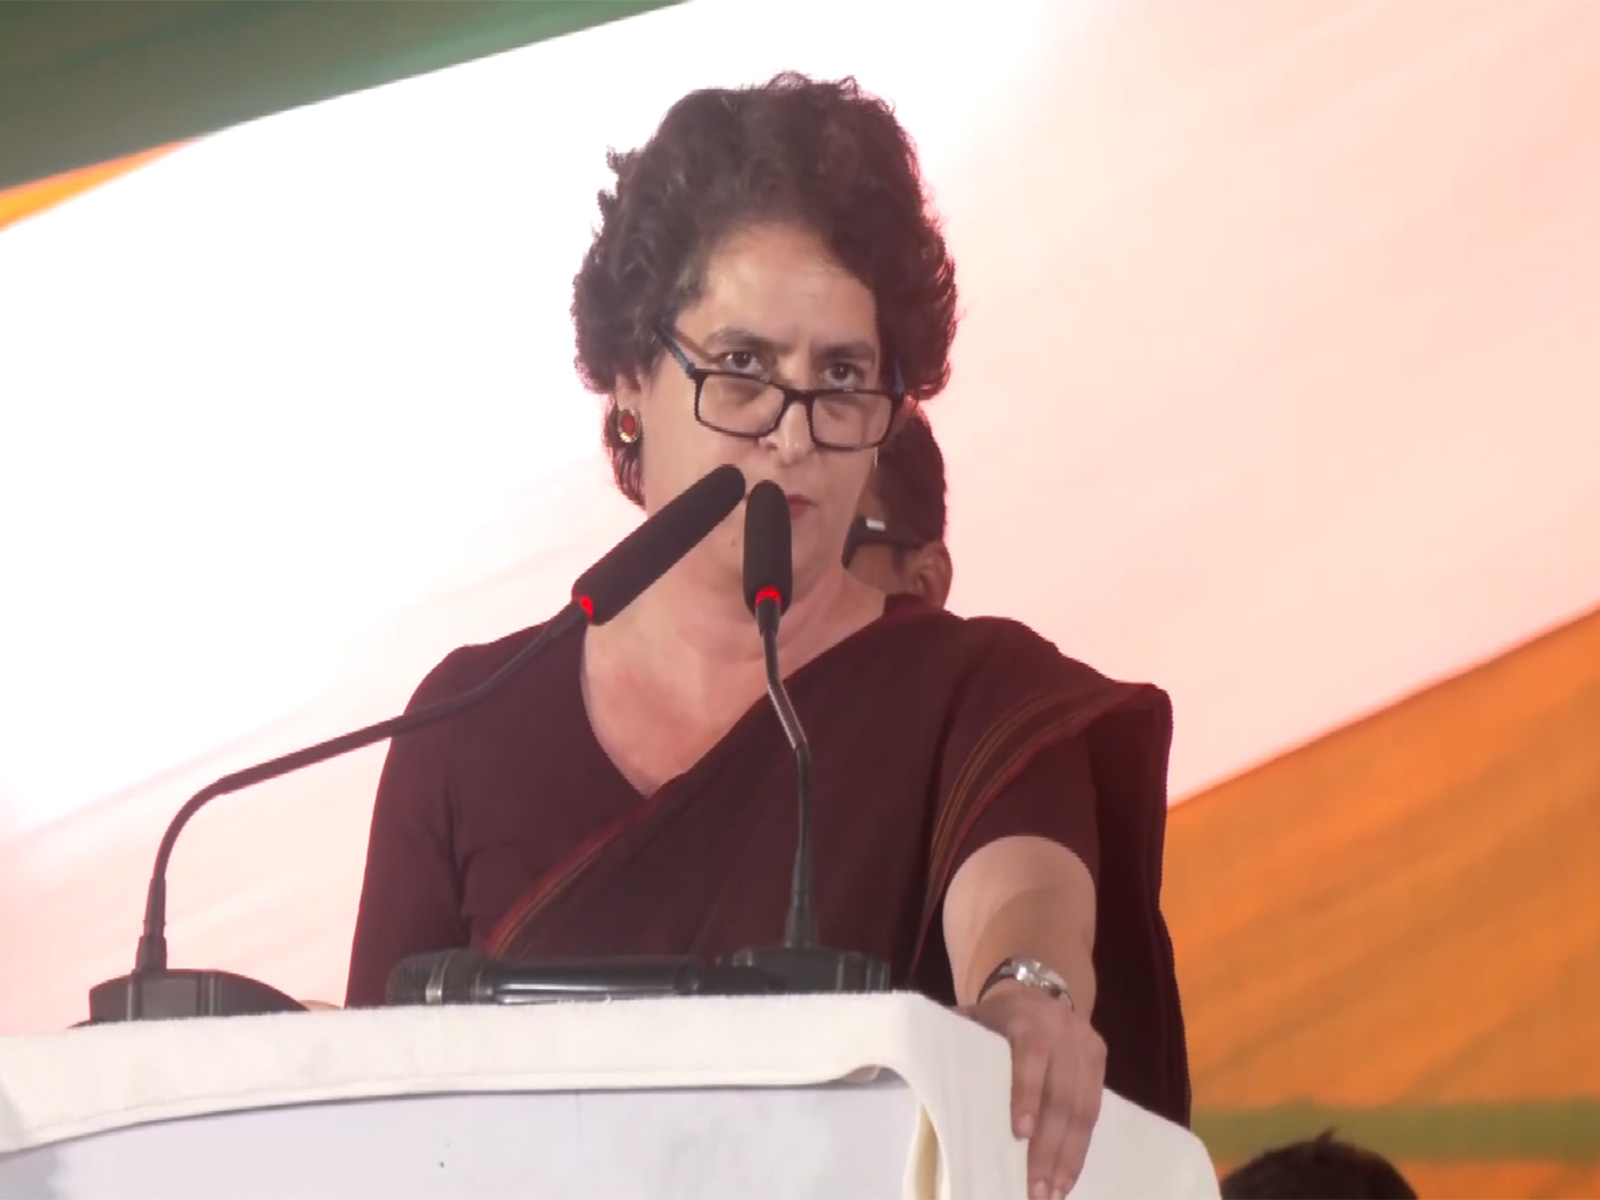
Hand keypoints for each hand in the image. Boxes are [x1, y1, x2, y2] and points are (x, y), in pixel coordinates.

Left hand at [963, 980, 1105, 1198]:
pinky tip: (1068, 1176)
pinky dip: (1081, 1147)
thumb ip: (951, 1038)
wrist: (1037, 993)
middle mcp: (1062, 1029)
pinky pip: (1094, 1110)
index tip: (1020, 1133)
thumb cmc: (993, 1018)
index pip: (1031, 1055)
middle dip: (1049, 1146)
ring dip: (1068, 1156)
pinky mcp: (1099, 1061)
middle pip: (1061, 1093)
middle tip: (1036, 1189)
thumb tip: (915, 1064)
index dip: (1027, 1093)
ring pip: (1083, 1108)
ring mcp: (1086, 1044)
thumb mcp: (972, 1018)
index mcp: (1027, 1018)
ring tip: (1054, 1193)